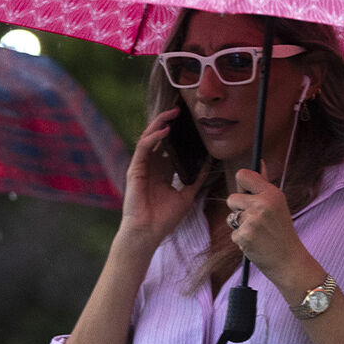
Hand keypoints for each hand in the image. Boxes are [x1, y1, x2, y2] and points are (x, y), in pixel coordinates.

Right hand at [119, 108, 208, 248]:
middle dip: (168, 122)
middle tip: (180, 109)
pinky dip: (153, 137)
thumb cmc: (164, 219)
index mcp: (162, 172)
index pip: (168, 146)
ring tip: (172, 113)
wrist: (148, 234)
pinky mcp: (135, 170)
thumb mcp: (187, 196)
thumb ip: (196, 180)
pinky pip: (143, 148)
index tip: (189, 120)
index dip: (177, 132)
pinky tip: (165, 130)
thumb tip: (208, 164)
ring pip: (149, 138)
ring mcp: (142, 167)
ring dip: (160, 123)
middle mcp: (151, 167)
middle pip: (158, 137)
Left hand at [226, 167, 311, 284]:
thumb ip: (264, 184)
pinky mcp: (244, 236)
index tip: (245, 193)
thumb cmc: (281, 232)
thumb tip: (259, 161)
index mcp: (272, 193)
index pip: (243, 174)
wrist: (289, 261)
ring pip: (230, 217)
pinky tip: (256, 244)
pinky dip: (241, 240)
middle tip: (255, 220)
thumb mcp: (278, 205)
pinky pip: (233, 233)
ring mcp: (252, 220)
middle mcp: (262, 204)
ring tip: (257, 233)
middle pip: (231, 198)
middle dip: (238, 210)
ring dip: (239, 226)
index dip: (240, 184)